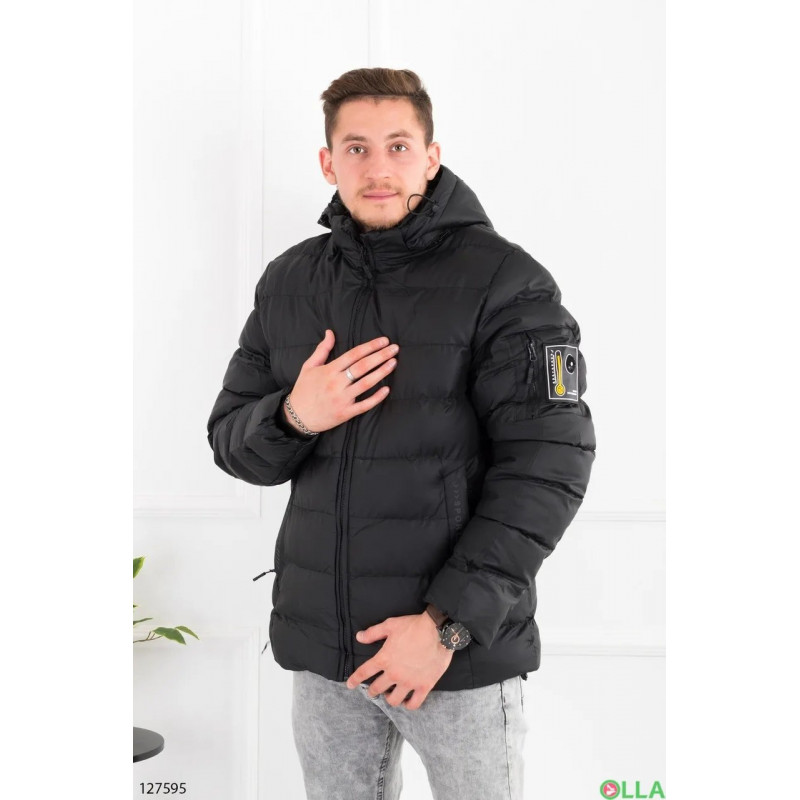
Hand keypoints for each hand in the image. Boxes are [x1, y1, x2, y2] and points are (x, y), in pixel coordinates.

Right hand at [283, 330, 398, 434]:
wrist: (297, 417)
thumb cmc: (303, 390)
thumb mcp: (308, 366)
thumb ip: (322, 349)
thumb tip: (330, 332)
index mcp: (329, 370)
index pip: (354, 354)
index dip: (370, 346)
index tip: (384, 340)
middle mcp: (336, 383)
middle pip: (362, 366)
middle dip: (380, 356)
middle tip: (395, 348)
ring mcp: (342, 399)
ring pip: (366, 383)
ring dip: (382, 372)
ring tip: (393, 363)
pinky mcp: (345, 413)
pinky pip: (364, 405)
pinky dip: (376, 397)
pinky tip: (387, 389)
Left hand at [345, 612, 452, 709]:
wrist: (438, 631)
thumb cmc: (414, 626)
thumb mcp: (390, 625)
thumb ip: (373, 633)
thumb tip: (359, 637)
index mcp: (384, 659)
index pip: (364, 672)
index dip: (354, 680)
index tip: (350, 685)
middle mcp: (394, 674)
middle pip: (377, 688)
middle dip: (372, 691)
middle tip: (373, 691)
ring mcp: (409, 682)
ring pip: (393, 700)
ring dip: (389, 698)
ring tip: (390, 695)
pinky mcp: (424, 686)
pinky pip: (414, 703)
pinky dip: (408, 705)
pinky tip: (407, 702)